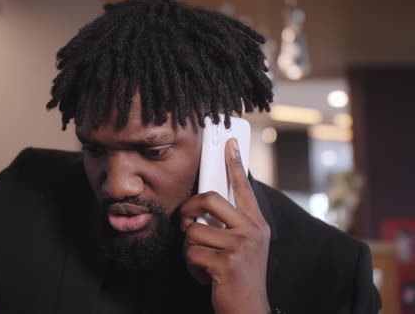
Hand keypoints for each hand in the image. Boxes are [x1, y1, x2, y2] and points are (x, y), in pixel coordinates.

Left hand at [181, 138, 270, 313]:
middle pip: (209, 199)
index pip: (243, 187)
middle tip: (185, 221)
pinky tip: (205, 275)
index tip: (229, 143)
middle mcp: (252, 231)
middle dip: (188, 209)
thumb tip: (202, 202)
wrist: (248, 308)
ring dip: (189, 249)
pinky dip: (191, 267)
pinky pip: (191, 253)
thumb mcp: (244, 245)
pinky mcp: (226, 263)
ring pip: (193, 230)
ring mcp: (240, 246)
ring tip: (203, 261)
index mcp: (256, 223)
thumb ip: (230, 223)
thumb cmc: (240, 274)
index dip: (235, 163)